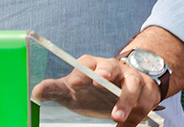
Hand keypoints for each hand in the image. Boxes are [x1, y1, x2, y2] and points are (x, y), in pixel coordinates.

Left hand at [31, 54, 162, 125]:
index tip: (75, 83)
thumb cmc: (93, 89)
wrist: (123, 87)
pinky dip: (140, 113)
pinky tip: (129, 124)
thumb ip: (55, 90)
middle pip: (111, 66)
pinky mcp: (148, 91)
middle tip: (100, 81)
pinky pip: (147, 100)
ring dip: (127, 100)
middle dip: (107, 73)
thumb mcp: (73, 90)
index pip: (86, 63)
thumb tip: (35, 92)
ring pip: (133, 84)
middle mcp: (114, 68)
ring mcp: (133, 78)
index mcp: (93, 65)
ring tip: (117, 117)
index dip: (81, 72)